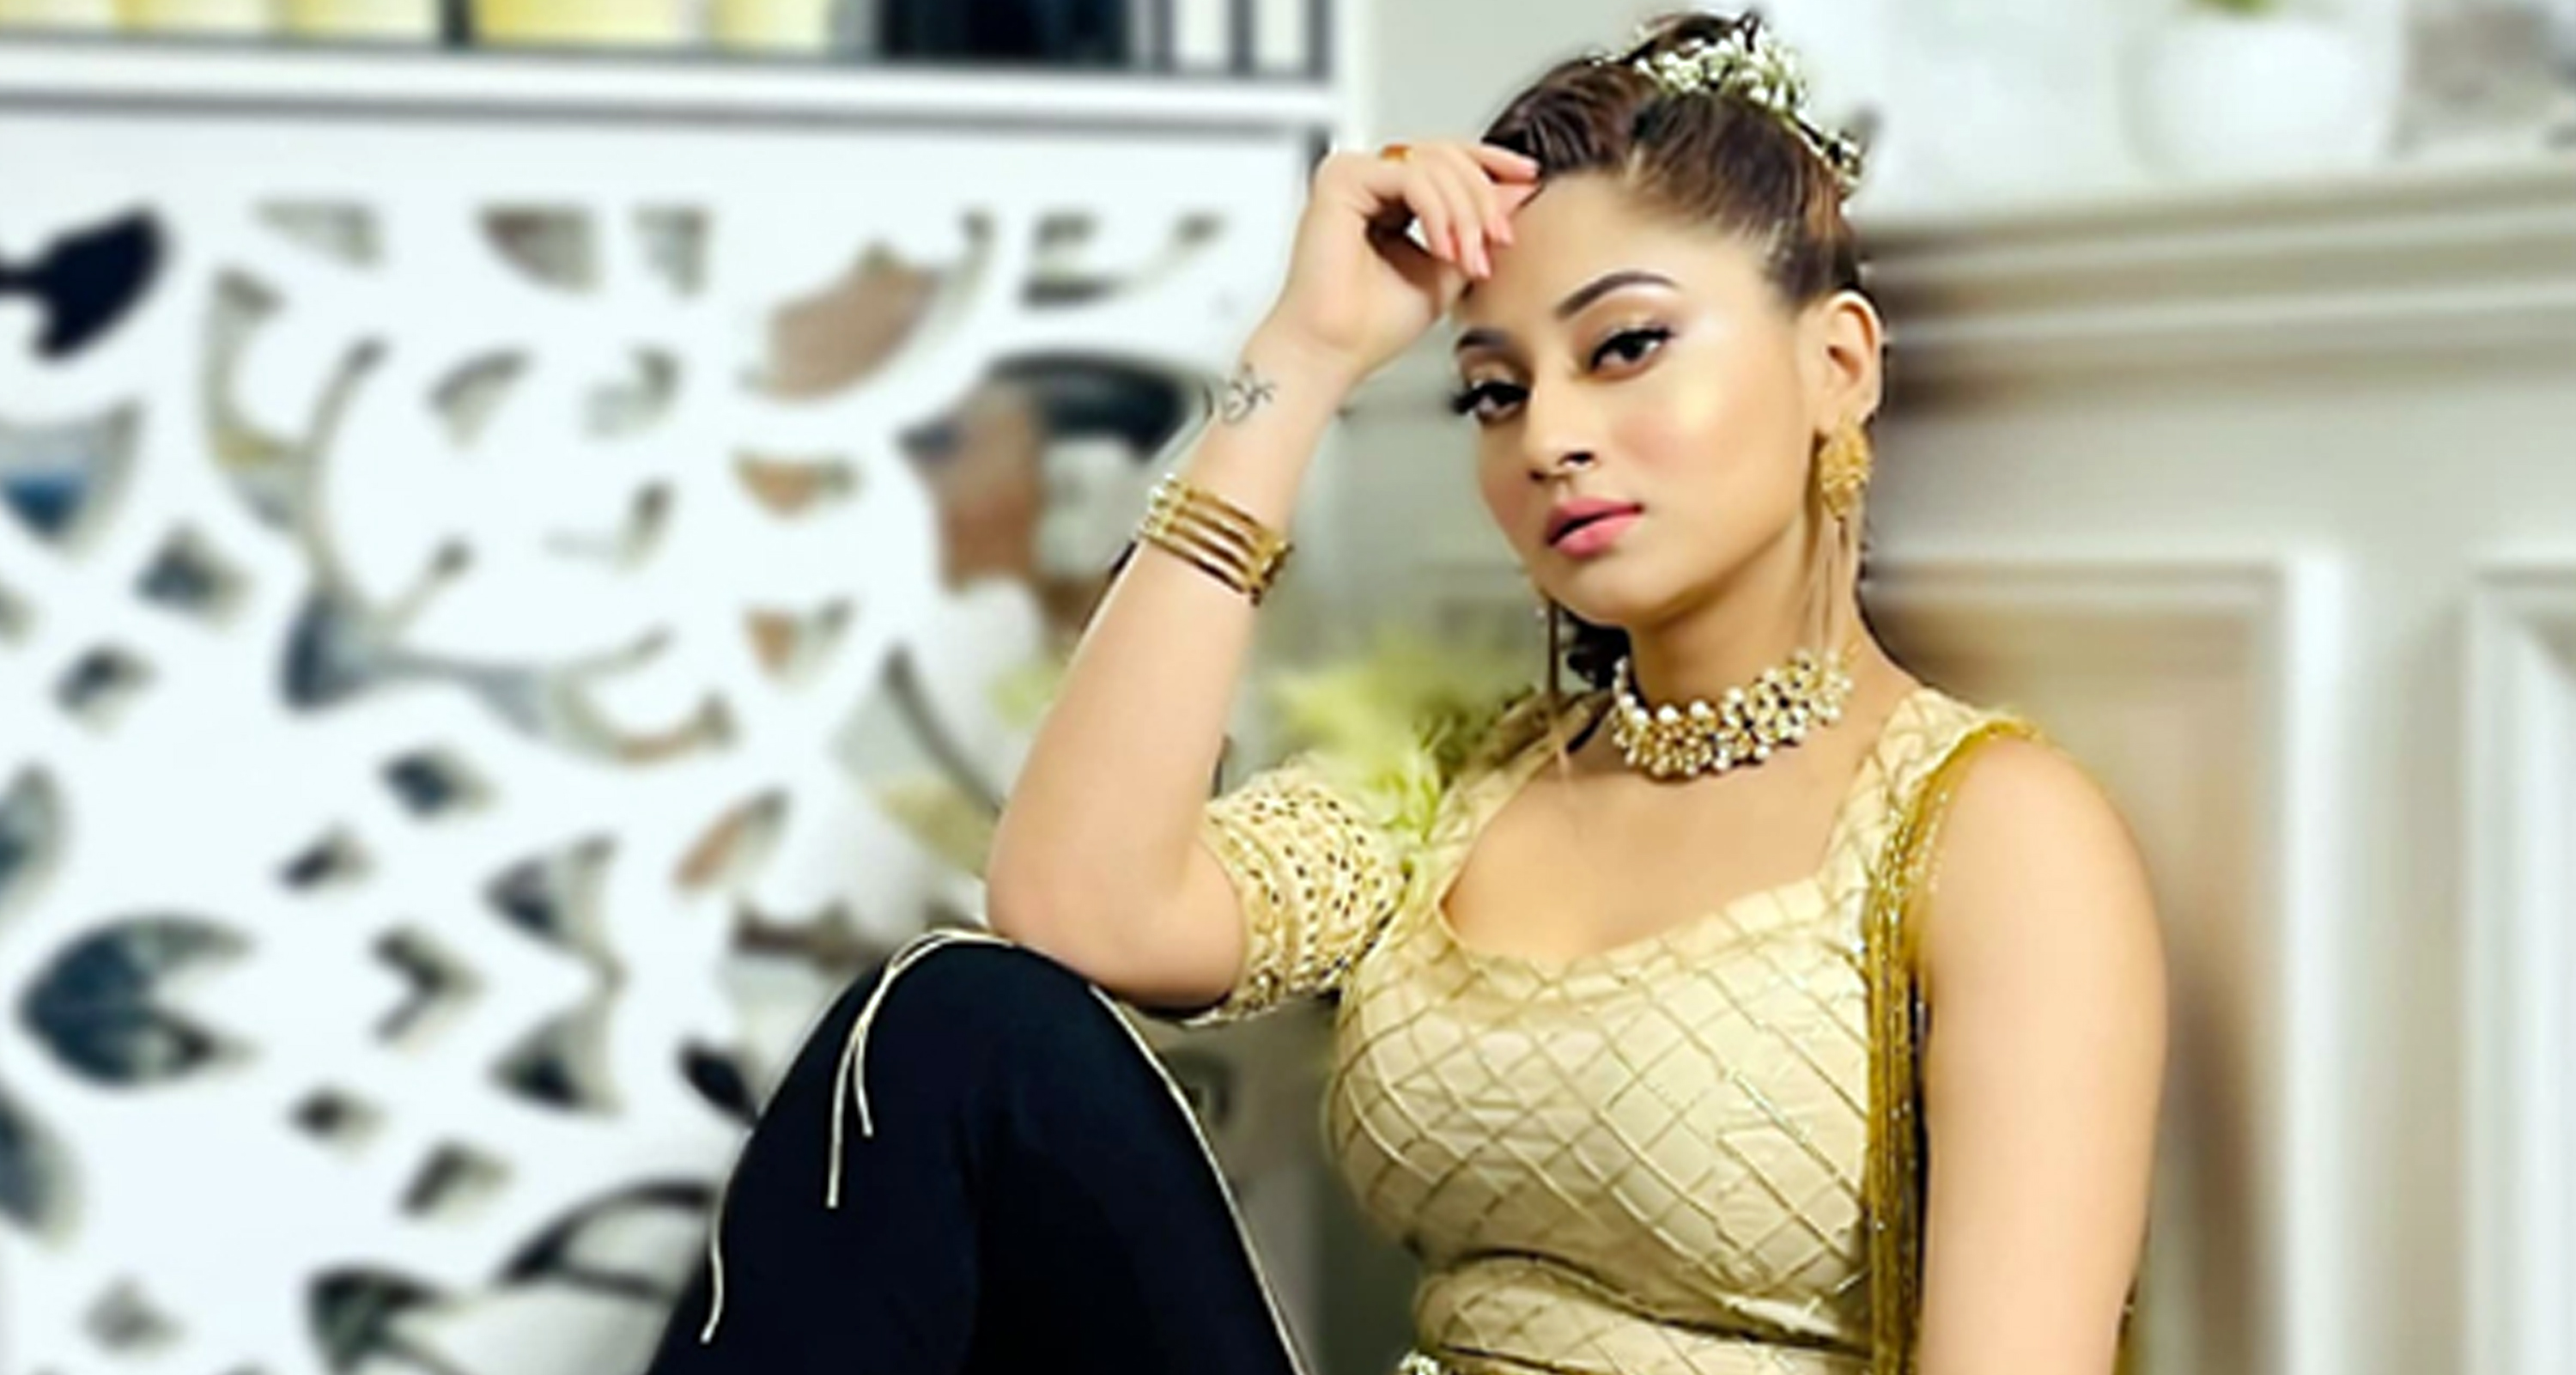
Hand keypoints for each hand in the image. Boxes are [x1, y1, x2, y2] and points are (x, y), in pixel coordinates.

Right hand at [1255, 139, 1540, 392]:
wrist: (1334, 352)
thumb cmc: (1373, 325)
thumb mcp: (1450, 268)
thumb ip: (1478, 228)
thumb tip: (1518, 190)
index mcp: (1389, 197)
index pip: (1447, 160)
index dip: (1491, 164)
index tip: (1528, 178)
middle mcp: (1369, 181)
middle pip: (1446, 155)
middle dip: (1483, 199)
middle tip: (1500, 240)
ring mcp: (1354, 175)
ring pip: (1435, 163)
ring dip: (1466, 212)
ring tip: (1469, 259)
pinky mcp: (1342, 180)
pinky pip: (1412, 176)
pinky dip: (1439, 212)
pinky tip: (1445, 248)